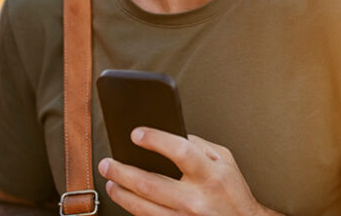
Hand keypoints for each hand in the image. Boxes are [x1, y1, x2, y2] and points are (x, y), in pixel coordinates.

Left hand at [98, 128, 278, 215]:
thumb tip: (170, 135)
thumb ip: (198, 145)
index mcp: (210, 174)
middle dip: (122, 171)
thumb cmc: (233, 190)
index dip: (156, 140)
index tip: (136, 134)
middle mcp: (195, 198)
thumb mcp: (225, 159)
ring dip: (121, 193)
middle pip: (149, 184)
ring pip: (142, 207)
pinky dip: (133, 208)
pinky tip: (126, 198)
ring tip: (110, 181)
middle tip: (108, 162)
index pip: (180, 152)